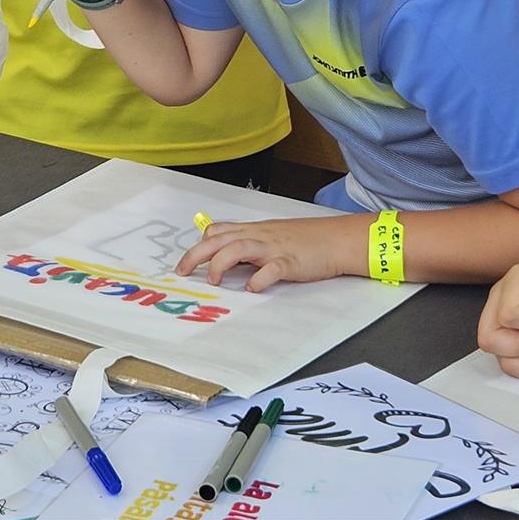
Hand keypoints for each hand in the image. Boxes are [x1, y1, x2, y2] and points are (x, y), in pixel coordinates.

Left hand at [176, 216, 354, 290]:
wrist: (336, 238)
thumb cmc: (305, 240)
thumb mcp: (273, 237)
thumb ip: (251, 245)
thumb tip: (229, 261)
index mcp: (254, 231)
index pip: (218, 231)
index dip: (199, 246)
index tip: (186, 264)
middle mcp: (259, 236)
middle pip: (220, 239)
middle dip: (197, 255)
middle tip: (183, 272)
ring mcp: (274, 248)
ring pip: (239, 248)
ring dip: (222, 264)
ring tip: (214, 282)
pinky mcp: (291, 262)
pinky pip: (272, 269)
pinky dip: (260, 279)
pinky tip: (252, 289)